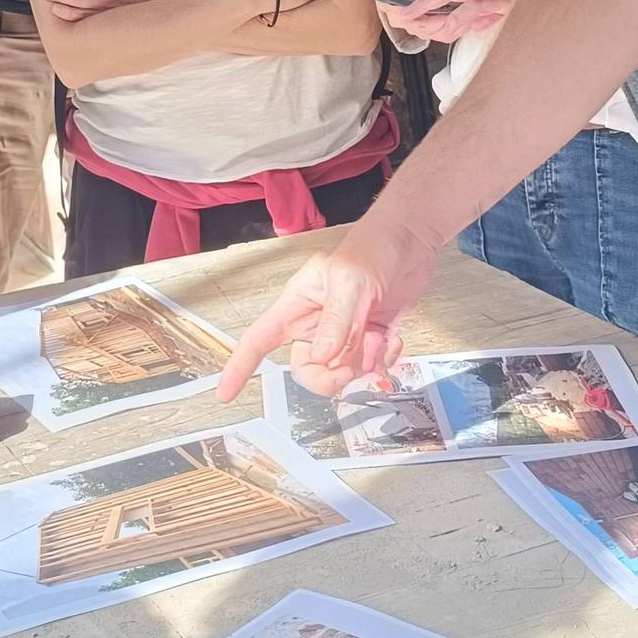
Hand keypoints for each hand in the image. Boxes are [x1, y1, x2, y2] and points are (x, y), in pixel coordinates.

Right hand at [216, 220, 437, 398]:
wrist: (412, 242)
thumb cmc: (373, 248)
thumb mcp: (349, 280)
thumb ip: (335, 320)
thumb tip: (322, 358)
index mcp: (298, 304)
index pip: (260, 338)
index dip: (240, 366)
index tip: (225, 394)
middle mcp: (317, 323)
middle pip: (306, 368)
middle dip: (327, 377)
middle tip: (348, 370)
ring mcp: (345, 333)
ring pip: (341, 371)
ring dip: (363, 362)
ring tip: (377, 335)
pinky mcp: (371, 338)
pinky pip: (371, 367)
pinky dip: (384, 360)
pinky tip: (392, 338)